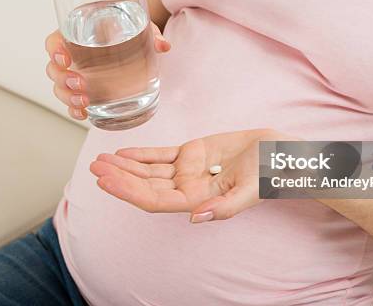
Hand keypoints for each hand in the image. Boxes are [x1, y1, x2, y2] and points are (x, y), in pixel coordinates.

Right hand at [44, 23, 170, 119]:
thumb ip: (150, 33)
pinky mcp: (84, 89)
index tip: (64, 59)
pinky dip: (74, 109)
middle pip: (54, 69)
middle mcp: (72, 55)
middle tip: (80, 84)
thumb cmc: (127, 27)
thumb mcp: (139, 25)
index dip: (54, 50)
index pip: (54, 42)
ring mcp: (76, 74)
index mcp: (77, 34)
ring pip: (60, 87)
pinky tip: (83, 113)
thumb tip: (163, 46)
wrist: (132, 37)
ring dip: (67, 97)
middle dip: (63, 79)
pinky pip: (71, 102)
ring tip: (84, 102)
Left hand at [90, 129, 292, 222]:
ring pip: (149, 170)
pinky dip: (142, 154)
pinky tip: (123, 154)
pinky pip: (161, 156)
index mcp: (198, 200)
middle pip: (146, 185)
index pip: (155, 199)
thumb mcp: (252, 191)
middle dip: (119, 178)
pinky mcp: (193, 153)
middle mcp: (188, 188)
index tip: (106, 182)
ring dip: (125, 166)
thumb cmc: (268, 174)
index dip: (128, 191)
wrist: (278, 153)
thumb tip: (197, 219)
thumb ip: (225, 207)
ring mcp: (188, 170)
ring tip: (101, 161)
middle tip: (94, 169)